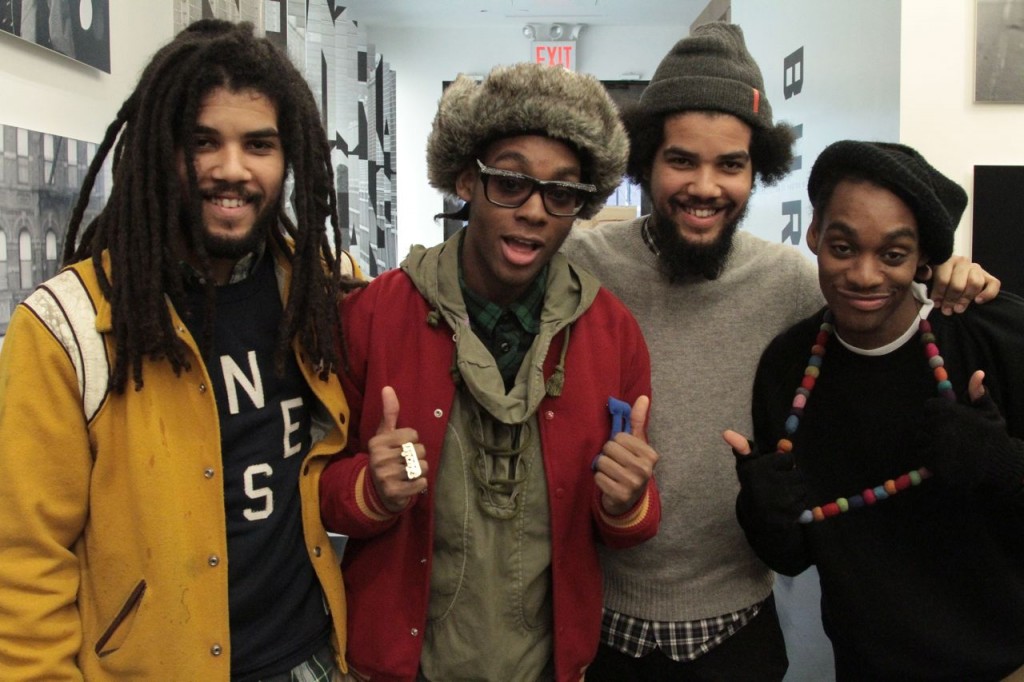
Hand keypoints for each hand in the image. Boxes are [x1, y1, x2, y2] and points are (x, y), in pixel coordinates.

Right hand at [367, 386, 428, 512]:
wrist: (376, 491)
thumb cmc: (385, 457)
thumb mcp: (385, 434)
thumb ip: (389, 412)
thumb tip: (387, 388)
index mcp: (378, 442)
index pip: (412, 434)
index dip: (412, 441)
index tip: (401, 447)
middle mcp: (379, 458)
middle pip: (419, 450)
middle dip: (418, 456)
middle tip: (405, 462)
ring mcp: (385, 476)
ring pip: (422, 466)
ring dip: (420, 471)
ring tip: (408, 473)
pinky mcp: (393, 492)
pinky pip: (421, 483)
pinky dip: (420, 483)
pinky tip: (410, 484)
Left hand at [595, 396, 657, 515]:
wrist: (630, 499)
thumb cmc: (632, 465)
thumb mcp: (637, 444)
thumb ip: (638, 420)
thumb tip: (643, 398)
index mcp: (650, 455)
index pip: (619, 437)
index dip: (616, 443)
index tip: (622, 452)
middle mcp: (644, 469)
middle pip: (609, 448)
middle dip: (607, 454)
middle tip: (615, 463)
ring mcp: (633, 484)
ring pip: (602, 462)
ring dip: (601, 467)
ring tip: (611, 472)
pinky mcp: (620, 495)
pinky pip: (598, 478)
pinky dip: (599, 479)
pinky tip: (608, 482)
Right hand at [725, 429, 806, 525]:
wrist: (753, 516)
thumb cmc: (753, 484)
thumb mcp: (746, 464)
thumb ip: (744, 447)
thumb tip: (727, 433)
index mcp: (757, 470)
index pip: (788, 458)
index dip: (782, 464)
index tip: (772, 470)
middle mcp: (768, 485)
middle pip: (799, 473)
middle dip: (792, 477)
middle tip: (779, 483)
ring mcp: (780, 503)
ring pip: (803, 489)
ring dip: (796, 490)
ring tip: (782, 494)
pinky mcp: (788, 516)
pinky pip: (804, 504)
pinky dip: (798, 504)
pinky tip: (786, 505)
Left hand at [916, 370, 1023, 495]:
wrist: (1001, 465)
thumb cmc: (993, 437)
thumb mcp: (990, 413)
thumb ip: (979, 394)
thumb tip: (978, 373)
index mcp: (948, 412)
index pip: (929, 407)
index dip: (937, 413)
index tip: (947, 420)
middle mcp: (939, 427)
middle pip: (922, 424)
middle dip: (932, 429)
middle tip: (949, 437)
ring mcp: (935, 446)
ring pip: (920, 441)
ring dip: (929, 444)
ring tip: (948, 448)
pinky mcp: (934, 464)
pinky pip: (923, 458)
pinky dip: (931, 459)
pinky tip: (947, 459)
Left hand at [930, 256, 1000, 315]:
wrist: (954, 277)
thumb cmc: (939, 279)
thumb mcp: (929, 277)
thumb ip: (926, 278)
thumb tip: (929, 286)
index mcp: (946, 261)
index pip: (943, 279)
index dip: (939, 294)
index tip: (936, 304)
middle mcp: (962, 262)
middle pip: (958, 283)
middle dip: (951, 299)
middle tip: (947, 310)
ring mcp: (976, 268)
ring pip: (975, 283)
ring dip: (966, 299)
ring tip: (958, 309)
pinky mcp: (989, 276)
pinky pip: (994, 284)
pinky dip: (987, 294)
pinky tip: (978, 301)